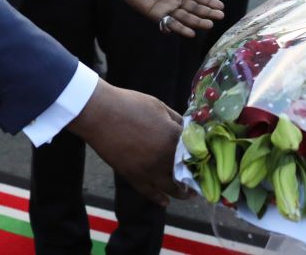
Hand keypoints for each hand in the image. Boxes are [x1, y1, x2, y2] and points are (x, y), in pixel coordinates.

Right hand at [67, 79, 189, 206]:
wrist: (100, 113)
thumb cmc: (130, 104)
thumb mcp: (159, 105)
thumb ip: (176, 119)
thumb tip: (188, 127)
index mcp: (173, 137)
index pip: (195, 149)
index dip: (201, 152)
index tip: (205, 156)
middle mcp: (165, 158)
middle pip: (186, 172)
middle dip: (194, 175)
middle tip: (200, 178)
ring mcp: (149, 170)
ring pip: (171, 187)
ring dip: (181, 192)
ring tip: (188, 193)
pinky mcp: (133, 176)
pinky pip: (149, 192)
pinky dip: (159, 198)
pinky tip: (166, 201)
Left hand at [106, 0, 223, 37]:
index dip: (209, 1)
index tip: (221, 6)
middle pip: (194, 8)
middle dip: (207, 12)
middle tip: (220, 17)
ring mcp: (165, 7)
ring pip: (185, 16)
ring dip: (197, 21)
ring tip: (209, 25)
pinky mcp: (155, 14)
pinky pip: (170, 22)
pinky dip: (180, 28)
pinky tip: (190, 32)